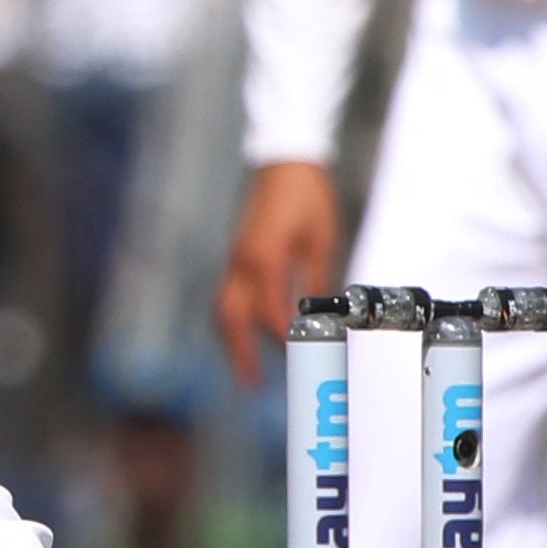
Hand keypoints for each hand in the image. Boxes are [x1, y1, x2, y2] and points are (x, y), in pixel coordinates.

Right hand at [215, 160, 345, 386]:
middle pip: (233, 318)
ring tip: (244, 370)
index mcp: (266, 259)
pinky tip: (244, 334)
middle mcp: (243, 263)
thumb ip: (317, 279)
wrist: (285, 163)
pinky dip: (232, 321)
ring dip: (232, 341)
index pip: (269, 312)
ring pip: (224, 309)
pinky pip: (228, 296)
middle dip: (241, 353)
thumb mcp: (322, 240)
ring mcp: (236, 260)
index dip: (281, 340)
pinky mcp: (237, 257)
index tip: (294, 361)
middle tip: (251, 385)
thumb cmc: (307, 198)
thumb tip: (321, 315)